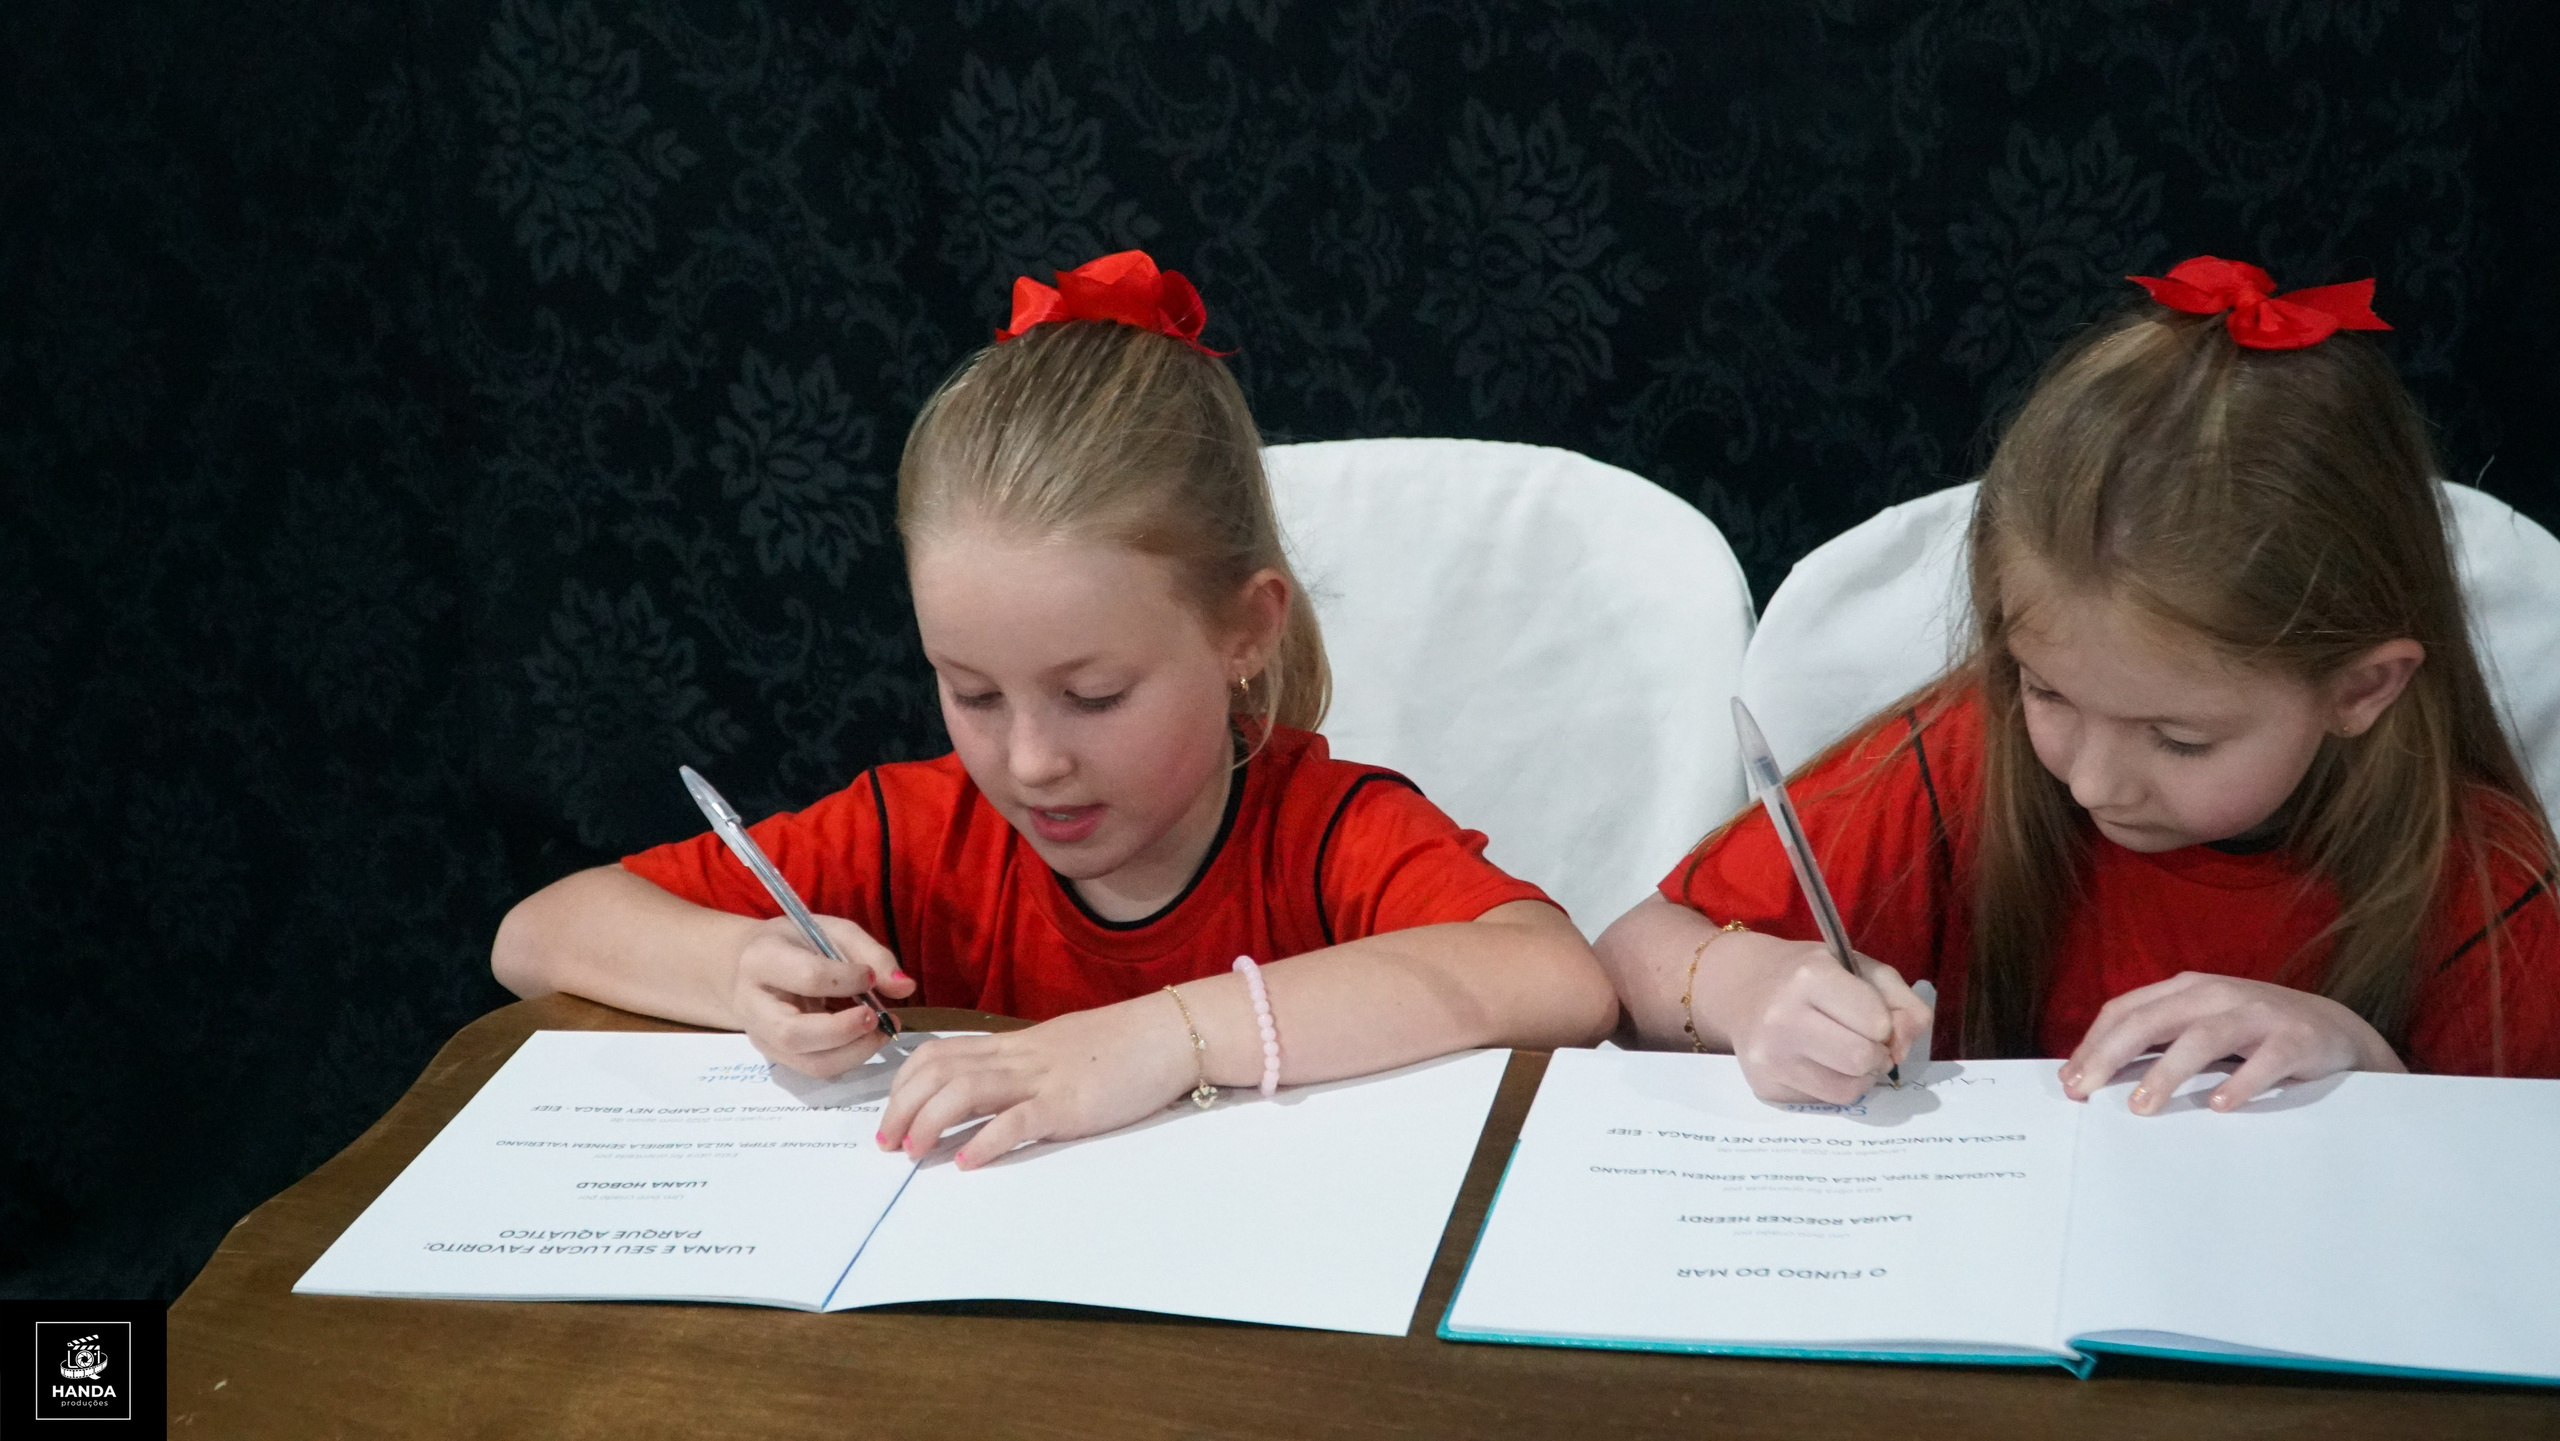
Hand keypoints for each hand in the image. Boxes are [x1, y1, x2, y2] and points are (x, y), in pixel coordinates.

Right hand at [731, 915, 915, 1079]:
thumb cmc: (796, 944)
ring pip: (809, 1062)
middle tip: (877, 1017)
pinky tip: (865, 1039)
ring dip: (854, 1052)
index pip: (808, 978)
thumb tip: (906, 987)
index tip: (871, 977)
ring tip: (881, 1031)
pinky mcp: (776, 1058)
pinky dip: (848, 1058)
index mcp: (762, 959)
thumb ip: (871, 954)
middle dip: (845, 1030)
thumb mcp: (832, 932)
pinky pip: (816, 1069)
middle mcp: (753, 1004)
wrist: (750, 967)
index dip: (848, 980)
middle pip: (795, 1034)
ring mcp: (762, 1037)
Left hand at [875, 992, 1198, 1169]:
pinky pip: (1018, 1121)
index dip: (905, 1083)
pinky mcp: (1069, 1104)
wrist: (1169, 1033)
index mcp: (1014, 1046)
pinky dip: (986, 1142)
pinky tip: (968, 1162)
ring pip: (966, 1090)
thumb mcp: (1058, 1050)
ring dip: (930, 1122)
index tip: (891, 1114)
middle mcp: (1019, 1058)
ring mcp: (1042, 1079)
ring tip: (915, 1152)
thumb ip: (1023, 1068)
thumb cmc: (1120, 1047)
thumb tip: (989, 1093)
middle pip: (939, 1071)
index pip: (940, 1053)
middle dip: (903, 1106)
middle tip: (888, 1143)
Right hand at [1711, 932, 1931, 1104]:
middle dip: (1875, 1054)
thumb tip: (1902, 1052)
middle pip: (1862, 1060)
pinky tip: (1816, 1063)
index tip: (1867, 1013)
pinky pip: (1823, 1103)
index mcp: (1810, 976)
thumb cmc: (1810, 976)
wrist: (1743, 988)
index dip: (1883, 1022)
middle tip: (1863, 1041)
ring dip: (1858, 1076)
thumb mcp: (1861, 969)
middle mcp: (1782, 1017)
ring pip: (1847, 1091)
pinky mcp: (1764, 1087)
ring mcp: (1769, 1057)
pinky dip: (1831, 1087)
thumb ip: (1904, 1003)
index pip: (1878, 1023)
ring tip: (1843, 1054)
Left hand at [2059, 972, 2405, 1114]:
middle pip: (2152, 1020)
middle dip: (2112, 1055)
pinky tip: (2219, 1106)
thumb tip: (2097, 1075)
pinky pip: (2265, 1061)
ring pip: (2202, 1038)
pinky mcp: (2296, 1039)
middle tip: (2086, 1091)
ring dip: (2167, 1072)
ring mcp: (2257, 1014)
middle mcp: (2216, 995)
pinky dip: (2240, 1082)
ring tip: (2141, 1105)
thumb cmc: (2254, 1033)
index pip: (2126, 1010)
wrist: (2336, 1032)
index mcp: (2186, 990)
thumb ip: (2158, 1042)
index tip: (2069, 1080)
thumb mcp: (2202, 1026)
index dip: (2094, 1043)